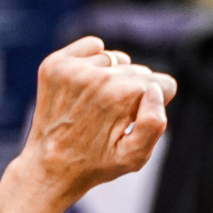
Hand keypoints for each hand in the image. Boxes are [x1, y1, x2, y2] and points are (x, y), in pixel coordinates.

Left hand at [0, 37, 174, 212]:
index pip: (163, 84)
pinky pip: (93, 46)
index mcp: (121, 96)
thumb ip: (155, 123)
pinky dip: (95, 61)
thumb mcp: (135, 157)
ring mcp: (72, 68)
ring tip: (98, 105)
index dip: (153, 106)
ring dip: (114, 77)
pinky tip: (86, 87)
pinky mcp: (55, 64)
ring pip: (117, 60)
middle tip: (112, 119)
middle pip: (140, 72)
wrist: (49, 167)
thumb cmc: (96, 164)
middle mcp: (97, 76)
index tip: (133, 122)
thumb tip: (154, 90)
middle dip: (134, 93)